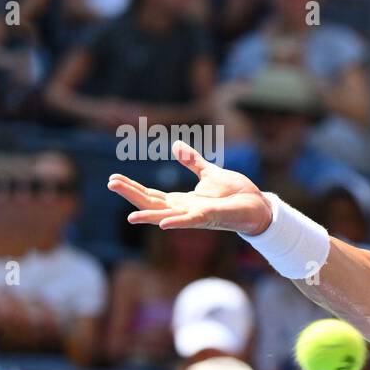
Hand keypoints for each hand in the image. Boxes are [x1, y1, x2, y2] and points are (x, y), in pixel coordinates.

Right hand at [108, 142, 272, 234]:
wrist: (259, 205)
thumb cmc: (236, 193)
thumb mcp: (210, 173)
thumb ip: (192, 162)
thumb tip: (176, 145)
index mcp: (183, 201)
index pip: (152, 196)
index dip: (132, 188)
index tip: (113, 179)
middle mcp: (185, 210)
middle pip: (152, 205)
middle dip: (132, 195)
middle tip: (111, 183)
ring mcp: (196, 216)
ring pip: (166, 216)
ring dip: (147, 215)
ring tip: (128, 217)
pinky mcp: (210, 217)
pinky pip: (190, 221)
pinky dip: (176, 222)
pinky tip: (161, 224)